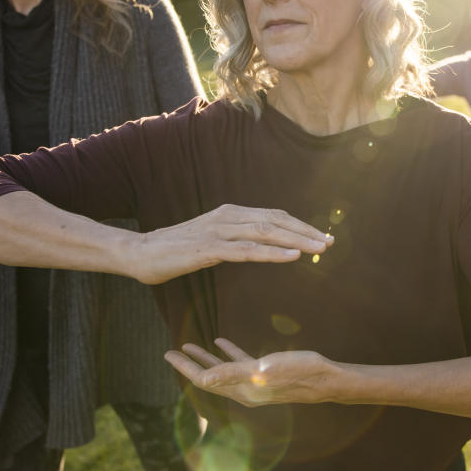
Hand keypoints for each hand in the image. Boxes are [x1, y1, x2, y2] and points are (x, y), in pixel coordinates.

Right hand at [126, 204, 332, 284]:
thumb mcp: (210, 242)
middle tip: (331, 242)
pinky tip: (293, 256)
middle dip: (306, 231)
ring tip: (321, 248)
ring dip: (298, 240)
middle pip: (276, 220)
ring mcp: (218, 231)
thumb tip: (256, 247)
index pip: (273, 216)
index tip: (321, 236)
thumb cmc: (174, 251)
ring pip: (267, 232)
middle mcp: (228, 217)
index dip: (299, 225)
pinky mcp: (209, 249)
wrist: (139, 253)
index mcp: (230, 214)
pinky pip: (248, 251)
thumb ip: (232, 241)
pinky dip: (273, 252)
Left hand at [165, 338, 338, 406]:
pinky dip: (227, 352)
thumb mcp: (262, 369)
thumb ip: (231, 374)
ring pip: (222, 369)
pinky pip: (239, 363)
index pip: (205, 379)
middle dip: (189, 364)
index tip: (167, 354)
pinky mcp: (265, 373)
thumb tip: (202, 378)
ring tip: (189, 345)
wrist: (326, 379)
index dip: (185, 367)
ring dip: (205, 358)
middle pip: (209, 376)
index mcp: (240, 390)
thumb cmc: (297, 372)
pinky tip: (220, 341)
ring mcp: (254, 382)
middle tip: (170, 351)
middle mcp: (243, 389)